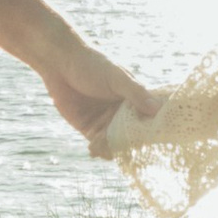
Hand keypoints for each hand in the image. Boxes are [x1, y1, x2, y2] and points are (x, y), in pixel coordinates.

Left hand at [41, 43, 158, 140]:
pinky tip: (95, 149)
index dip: (153, 131)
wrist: (60, 63)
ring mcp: (106, 122)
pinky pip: (98, 145)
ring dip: (113, 150)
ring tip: (106, 149)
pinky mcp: (90, 129)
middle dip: (132, 145)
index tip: (155, 143)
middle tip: (129, 153)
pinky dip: (99, 149)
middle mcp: (123, 113)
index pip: (149, 119)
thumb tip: (157, 109)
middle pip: (133, 136)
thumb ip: (135, 93)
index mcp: (135, 100)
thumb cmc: (92, 64)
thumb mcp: (117, 78)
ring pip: (116, 143)